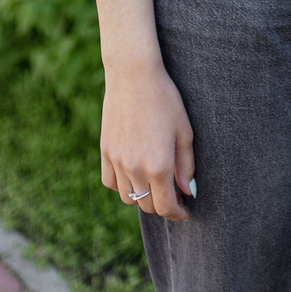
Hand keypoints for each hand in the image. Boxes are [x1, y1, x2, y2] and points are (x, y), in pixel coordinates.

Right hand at [100, 61, 194, 220]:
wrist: (133, 77)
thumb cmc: (166, 101)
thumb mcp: (185, 132)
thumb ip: (186, 166)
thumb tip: (186, 191)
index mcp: (158, 166)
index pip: (166, 206)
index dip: (177, 214)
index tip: (185, 211)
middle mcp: (134, 168)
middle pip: (147, 205)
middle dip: (163, 205)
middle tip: (175, 195)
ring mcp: (116, 161)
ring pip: (128, 197)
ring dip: (143, 197)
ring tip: (155, 183)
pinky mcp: (104, 152)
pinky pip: (110, 182)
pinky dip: (123, 185)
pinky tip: (135, 174)